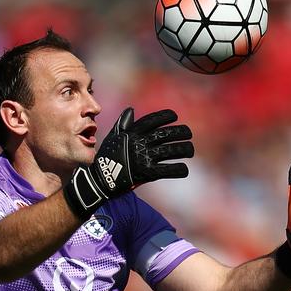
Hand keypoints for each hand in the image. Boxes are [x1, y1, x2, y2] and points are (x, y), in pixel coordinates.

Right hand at [64, 107, 193, 218]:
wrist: (100, 180)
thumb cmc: (106, 158)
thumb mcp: (113, 138)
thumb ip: (123, 124)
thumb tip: (131, 109)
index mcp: (132, 133)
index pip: (152, 120)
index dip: (165, 116)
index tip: (175, 116)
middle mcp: (139, 143)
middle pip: (165, 134)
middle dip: (180, 132)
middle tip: (188, 133)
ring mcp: (143, 157)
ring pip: (170, 151)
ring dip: (184, 149)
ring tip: (190, 150)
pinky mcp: (146, 173)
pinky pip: (167, 169)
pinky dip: (178, 170)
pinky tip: (184, 169)